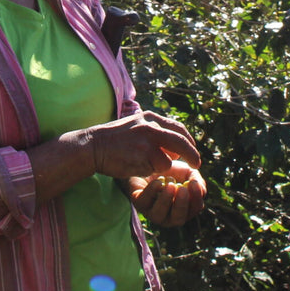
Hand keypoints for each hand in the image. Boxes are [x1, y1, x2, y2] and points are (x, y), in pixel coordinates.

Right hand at [75, 110, 201, 179]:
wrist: (92, 146)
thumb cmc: (113, 139)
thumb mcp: (135, 126)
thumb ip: (154, 132)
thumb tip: (174, 146)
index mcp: (150, 118)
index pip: (178, 128)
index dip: (188, 140)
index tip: (191, 149)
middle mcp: (151, 127)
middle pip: (182, 141)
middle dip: (192, 154)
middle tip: (197, 164)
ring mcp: (147, 141)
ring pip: (169, 160)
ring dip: (162, 167)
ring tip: (146, 165)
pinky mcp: (143, 156)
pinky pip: (157, 169)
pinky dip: (151, 172)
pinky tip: (137, 167)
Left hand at [130, 166, 205, 225]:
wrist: (149, 163)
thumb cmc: (172, 171)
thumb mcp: (187, 172)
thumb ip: (197, 179)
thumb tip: (200, 188)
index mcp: (184, 209)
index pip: (194, 209)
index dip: (196, 198)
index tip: (194, 183)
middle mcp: (169, 216)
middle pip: (178, 219)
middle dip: (181, 205)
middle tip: (182, 189)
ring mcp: (152, 213)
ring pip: (159, 215)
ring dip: (166, 200)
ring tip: (170, 185)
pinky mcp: (139, 204)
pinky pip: (144, 203)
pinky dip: (152, 192)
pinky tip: (157, 182)